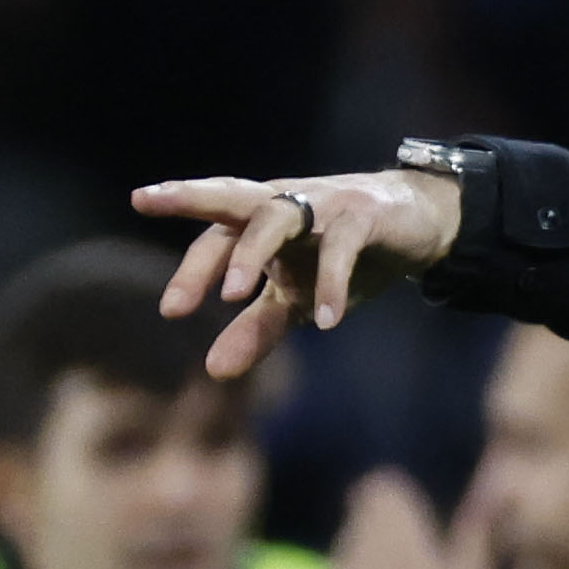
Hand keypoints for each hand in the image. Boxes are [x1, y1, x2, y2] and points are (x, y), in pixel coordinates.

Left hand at [133, 171, 463, 377]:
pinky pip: (342, 246)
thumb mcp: (296, 297)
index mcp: (259, 218)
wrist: (419, 222)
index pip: (216, 237)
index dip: (191, 271)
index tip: (170, 311)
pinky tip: (326, 321)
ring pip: (277, 216)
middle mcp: (284, 203)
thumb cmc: (344, 255)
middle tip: (149, 199)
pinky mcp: (364, 215)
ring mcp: (324, 204)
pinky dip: (331, 282)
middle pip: (230, 198)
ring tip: (232, 297)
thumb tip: (213, 371)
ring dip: (251, 252)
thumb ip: (256, 327)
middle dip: (190, 197)